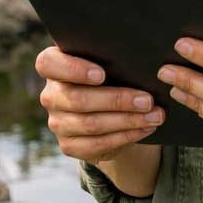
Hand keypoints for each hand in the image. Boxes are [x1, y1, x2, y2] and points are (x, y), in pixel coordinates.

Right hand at [34, 45, 165, 163]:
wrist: (110, 110)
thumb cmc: (112, 76)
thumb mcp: (110, 63)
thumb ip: (114, 57)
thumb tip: (142, 59)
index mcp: (54, 67)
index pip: (48, 64)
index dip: (73, 69)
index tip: (101, 74)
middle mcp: (51, 95)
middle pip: (78, 99)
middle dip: (117, 100)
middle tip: (147, 100)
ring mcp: (57, 123)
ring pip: (91, 124)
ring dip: (128, 121)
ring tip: (154, 116)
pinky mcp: (69, 145)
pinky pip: (97, 144)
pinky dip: (126, 136)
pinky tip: (145, 129)